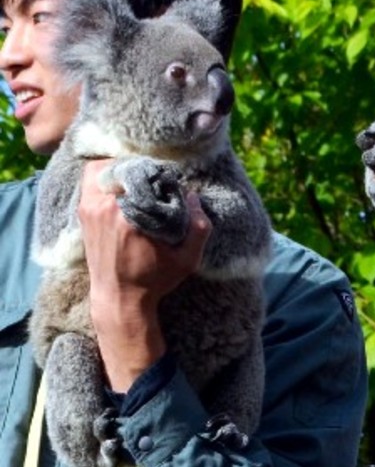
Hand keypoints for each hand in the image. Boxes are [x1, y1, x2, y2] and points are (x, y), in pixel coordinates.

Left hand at [79, 159, 210, 390]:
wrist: (119, 299)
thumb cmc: (154, 279)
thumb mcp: (187, 258)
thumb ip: (198, 227)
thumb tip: (193, 197)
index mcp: (131, 217)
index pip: (145, 174)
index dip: (160, 173)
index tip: (169, 182)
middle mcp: (107, 208)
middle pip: (124, 167)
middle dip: (141, 168)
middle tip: (155, 178)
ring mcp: (91, 209)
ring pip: (104, 169)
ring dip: (122, 168)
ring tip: (138, 179)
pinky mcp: (84, 213)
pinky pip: (92, 180)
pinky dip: (106, 176)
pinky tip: (123, 186)